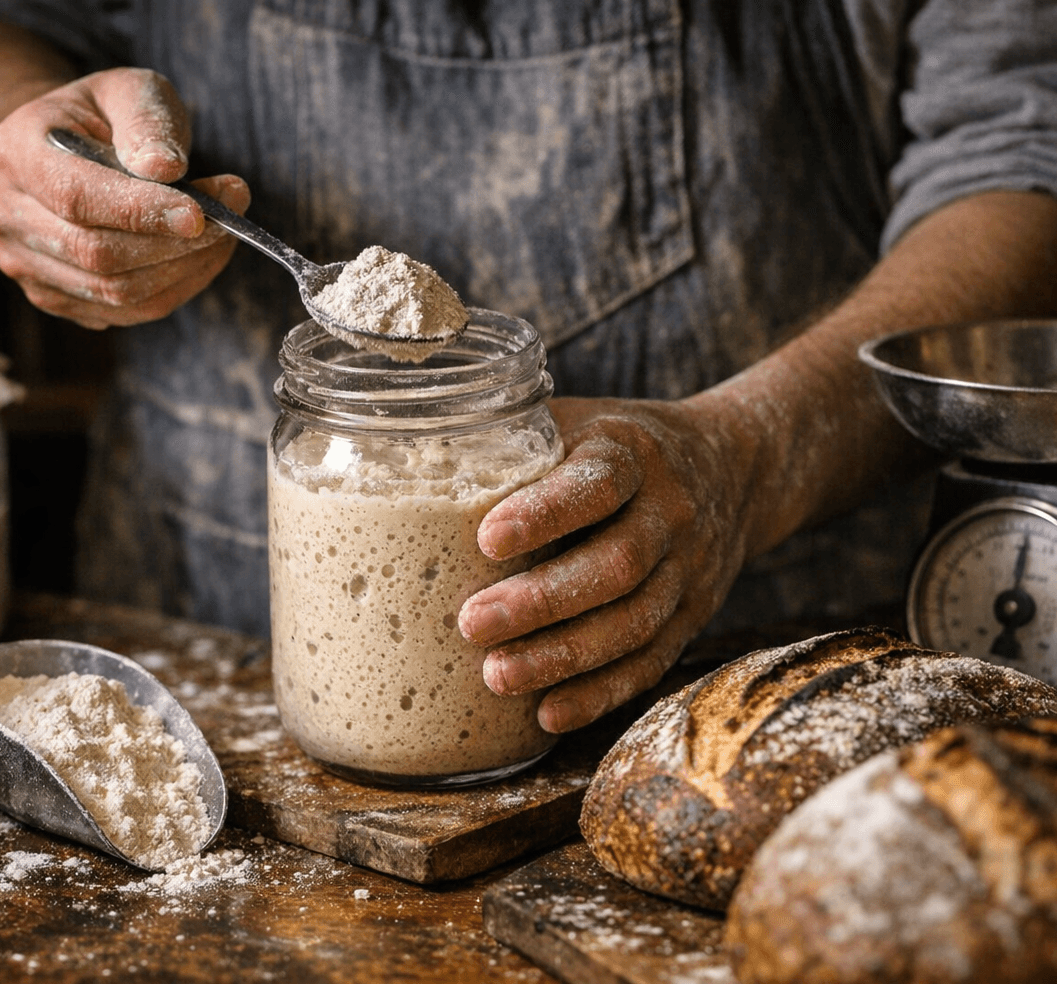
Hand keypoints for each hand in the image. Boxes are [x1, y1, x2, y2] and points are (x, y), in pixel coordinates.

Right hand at [0, 67, 250, 328]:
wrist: (66, 149)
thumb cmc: (104, 116)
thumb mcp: (131, 92)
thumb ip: (147, 122)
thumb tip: (165, 169)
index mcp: (15, 150)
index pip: (76, 196)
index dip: (141, 212)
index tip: (201, 214)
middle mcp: (4, 212)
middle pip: (95, 253)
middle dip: (173, 244)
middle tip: (229, 219)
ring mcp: (21, 262)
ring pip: (113, 292)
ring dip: (181, 271)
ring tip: (222, 236)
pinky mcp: (50, 296)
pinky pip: (121, 313)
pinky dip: (172, 290)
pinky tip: (198, 259)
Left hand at [456, 396, 758, 732]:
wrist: (730, 470)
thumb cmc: (611, 447)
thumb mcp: (571, 421)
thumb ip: (508, 439)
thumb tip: (405, 450)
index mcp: (632, 452)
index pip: (599, 482)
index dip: (546, 513)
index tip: (487, 538)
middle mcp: (669, 513)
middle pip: (617, 565)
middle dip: (542, 601)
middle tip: (471, 623)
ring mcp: (687, 571)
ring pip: (634, 624)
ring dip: (564, 658)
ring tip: (497, 676)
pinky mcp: (690, 619)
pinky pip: (649, 665)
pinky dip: (599, 694)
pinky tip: (548, 713)